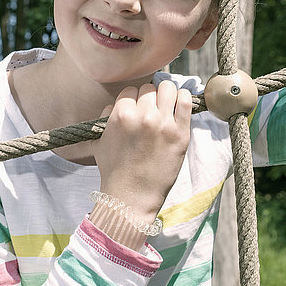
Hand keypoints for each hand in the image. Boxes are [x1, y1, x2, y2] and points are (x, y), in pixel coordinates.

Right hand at [91, 81, 191, 220]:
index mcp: (121, 115)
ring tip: (167, 105)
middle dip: (149, 98)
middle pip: (149, 88)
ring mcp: (163, 124)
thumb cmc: (115, 170)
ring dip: (167, 94)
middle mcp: (142, 116)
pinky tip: (180, 104)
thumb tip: (120, 102)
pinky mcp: (180, 133)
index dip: (133, 100)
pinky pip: (186, 101)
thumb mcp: (100, 140)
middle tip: (151, 111)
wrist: (131, 197)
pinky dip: (184, 98)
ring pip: (168, 88)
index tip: (137, 110)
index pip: (130, 90)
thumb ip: (107, 116)